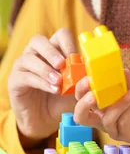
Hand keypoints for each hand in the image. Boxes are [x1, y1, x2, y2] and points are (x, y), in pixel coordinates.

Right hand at [8, 28, 77, 144]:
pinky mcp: (15, 80)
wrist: (46, 119)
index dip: (68, 43)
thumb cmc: (62, 98)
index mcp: (53, 49)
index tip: (76, 58)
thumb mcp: (76, 86)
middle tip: (63, 64)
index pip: (60, 35)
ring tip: (59, 81)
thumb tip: (91, 69)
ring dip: (46, 69)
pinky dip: (41, 82)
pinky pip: (26, 76)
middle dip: (51, 51)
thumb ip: (82, 77)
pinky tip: (53, 89)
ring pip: (29, 58)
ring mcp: (22, 65)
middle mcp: (35, 53)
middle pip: (38, 40)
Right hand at [74, 69, 129, 153]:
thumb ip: (126, 81)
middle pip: (80, 116)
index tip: (89, 78)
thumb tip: (121, 71)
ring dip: (117, 104)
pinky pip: (121, 123)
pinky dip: (128, 109)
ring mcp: (113, 128)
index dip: (81, 88)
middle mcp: (102, 117)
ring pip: (105, 119)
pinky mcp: (125, 135)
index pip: (81, 97)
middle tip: (94, 93)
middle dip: (84, 103)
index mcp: (100, 104)